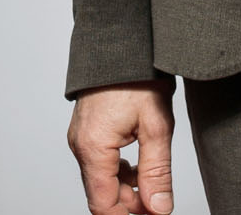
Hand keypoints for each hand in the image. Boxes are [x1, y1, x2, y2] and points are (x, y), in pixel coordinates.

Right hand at [69, 79, 179, 213]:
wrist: (121, 43)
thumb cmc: (137, 77)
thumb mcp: (156, 128)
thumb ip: (156, 174)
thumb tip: (158, 209)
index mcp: (93, 148)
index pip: (103, 204)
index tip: (153, 214)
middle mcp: (80, 145)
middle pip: (101, 195)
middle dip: (130, 205)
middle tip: (160, 203)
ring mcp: (81, 137)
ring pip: (101, 180)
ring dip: (127, 189)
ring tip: (154, 183)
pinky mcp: (87, 131)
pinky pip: (99, 163)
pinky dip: (120, 172)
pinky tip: (141, 165)